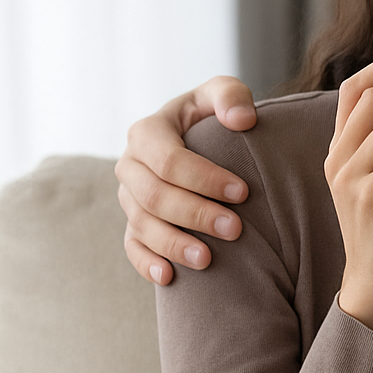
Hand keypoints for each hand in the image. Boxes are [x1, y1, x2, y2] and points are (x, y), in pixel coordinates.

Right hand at [117, 76, 258, 284]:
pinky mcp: (133, 223)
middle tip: (235, 230)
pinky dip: (146, 263)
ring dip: (173, 244)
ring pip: (142, 225)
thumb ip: (231, 96)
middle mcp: (130, 165)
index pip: (169, 160)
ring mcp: (128, 198)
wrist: (199, 141)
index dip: (204, 178)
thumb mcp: (222, 94)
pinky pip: (132, 247)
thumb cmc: (213, 115)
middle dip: (195, 214)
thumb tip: (242, 120)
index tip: (243, 193)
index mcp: (147, 132)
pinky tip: (169, 278)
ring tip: (208, 259)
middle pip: (154, 196)